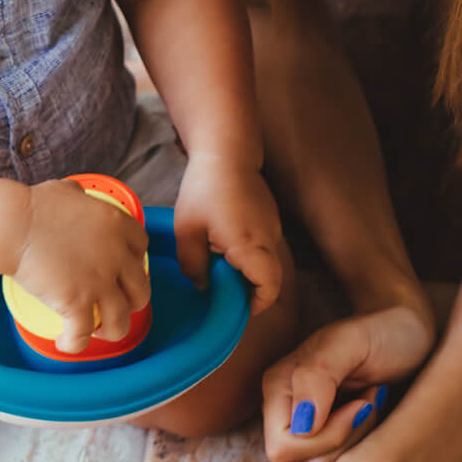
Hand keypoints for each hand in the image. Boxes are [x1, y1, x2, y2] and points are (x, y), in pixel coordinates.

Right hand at [9, 179, 149, 352]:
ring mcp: (99, 282)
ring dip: (112, 330)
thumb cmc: (34, 206)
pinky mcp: (77, 303)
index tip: (123, 269)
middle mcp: (116, 255)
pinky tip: (66, 344)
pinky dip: (75, 344)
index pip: (142, 247)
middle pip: (141, 289)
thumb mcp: (67, 191)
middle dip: (133, 301)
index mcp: (117, 225)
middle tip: (117, 303)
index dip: (135, 261)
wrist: (13, 225)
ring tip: (97, 331)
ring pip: (121, 320)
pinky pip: (83, 334)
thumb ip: (80, 197)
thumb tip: (76, 197)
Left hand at [171, 152, 283, 313]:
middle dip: (249, 291)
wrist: (226, 151)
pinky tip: (224, 244)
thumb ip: (193, 266)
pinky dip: (249, 254)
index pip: (268, 287)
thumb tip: (203, 287)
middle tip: (222, 291)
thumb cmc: (205, 189)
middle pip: (269, 278)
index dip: (256, 305)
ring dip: (248, 271)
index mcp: (251, 245)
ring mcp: (273, 227)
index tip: (236, 309)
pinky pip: (264, 246)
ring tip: (219, 265)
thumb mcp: (188, 231)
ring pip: (267, 262)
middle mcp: (269, 239)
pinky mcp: (270, 217)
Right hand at [263, 299, 436, 461]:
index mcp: (278, 385)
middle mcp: (286, 409)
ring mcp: (308, 426)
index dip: (326, 436)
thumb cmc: (382, 332)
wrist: (408, 334)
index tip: (360, 404)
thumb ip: (317, 374)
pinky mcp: (331, 437)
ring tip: (371, 402)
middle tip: (368, 401)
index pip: (283, 446)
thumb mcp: (352, 342)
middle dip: (346, 438)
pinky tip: (372, 411)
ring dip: (357, 439)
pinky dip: (364, 442)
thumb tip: (301, 422)